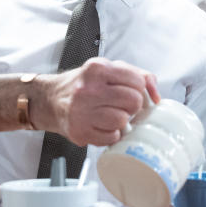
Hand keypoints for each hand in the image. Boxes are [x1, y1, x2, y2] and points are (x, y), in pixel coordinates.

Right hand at [41, 57, 159, 145]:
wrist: (50, 100)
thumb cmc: (82, 85)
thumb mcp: (107, 69)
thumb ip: (136, 74)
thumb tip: (155, 93)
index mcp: (98, 69)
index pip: (137, 81)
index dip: (139, 89)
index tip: (131, 92)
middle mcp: (88, 89)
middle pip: (133, 101)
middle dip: (132, 105)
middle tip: (122, 105)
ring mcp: (82, 112)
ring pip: (122, 120)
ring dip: (121, 121)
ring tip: (110, 115)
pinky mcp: (80, 132)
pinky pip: (111, 137)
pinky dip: (111, 134)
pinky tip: (101, 125)